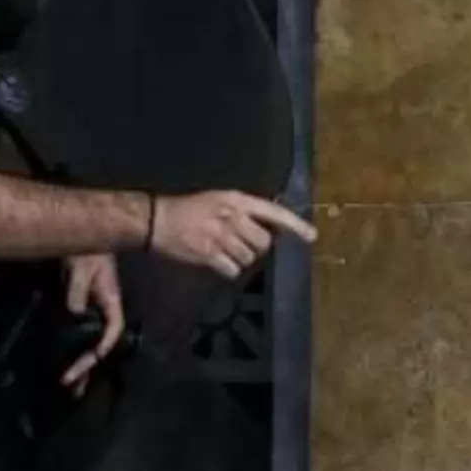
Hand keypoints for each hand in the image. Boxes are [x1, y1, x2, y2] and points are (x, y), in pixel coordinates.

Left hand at [60, 252, 123, 396]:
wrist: (82, 232)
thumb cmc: (88, 249)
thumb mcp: (82, 270)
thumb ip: (77, 294)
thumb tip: (72, 317)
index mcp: (110, 302)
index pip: (112, 332)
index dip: (101, 349)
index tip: (87, 363)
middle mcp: (103, 309)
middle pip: (99, 343)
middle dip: (87, 366)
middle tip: (72, 387)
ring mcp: (91, 309)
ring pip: (87, 340)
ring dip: (78, 360)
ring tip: (68, 382)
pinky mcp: (78, 305)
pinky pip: (75, 331)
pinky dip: (69, 346)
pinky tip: (60, 357)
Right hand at [149, 190, 315, 278]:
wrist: (158, 220)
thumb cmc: (190, 209)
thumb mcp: (220, 199)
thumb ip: (245, 211)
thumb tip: (271, 226)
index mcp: (238, 201)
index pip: (274, 212)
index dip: (296, 225)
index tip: (312, 236)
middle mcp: (233, 217)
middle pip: (264, 243)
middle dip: (256, 247)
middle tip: (239, 243)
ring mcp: (222, 237)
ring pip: (249, 258)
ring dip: (240, 259)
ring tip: (223, 249)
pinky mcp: (209, 254)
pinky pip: (232, 270)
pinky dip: (227, 269)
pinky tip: (216, 260)